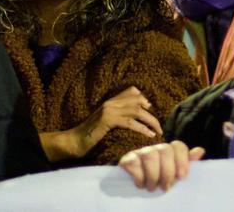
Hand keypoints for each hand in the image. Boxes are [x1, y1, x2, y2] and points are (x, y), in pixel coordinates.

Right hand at [42, 86, 161, 160]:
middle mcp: (110, 103)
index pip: (132, 91)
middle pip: (138, 100)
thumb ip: (117, 118)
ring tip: (158, 131)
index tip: (151, 113)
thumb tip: (135, 123)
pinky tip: (149, 135)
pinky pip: (129, 122)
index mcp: (110, 101)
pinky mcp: (107, 120)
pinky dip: (142, 128)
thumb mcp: (105, 124)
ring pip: (136, 110)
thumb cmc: (90, 136)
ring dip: (150, 121)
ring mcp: (108, 110)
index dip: (144, 100)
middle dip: (152, 114)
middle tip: (159, 127)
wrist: (74, 142)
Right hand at [119, 140, 205, 191]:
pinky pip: (134, 162)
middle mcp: (155, 150)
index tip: (182, 177)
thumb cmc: (158, 184)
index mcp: (169, 153)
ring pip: (149, 155)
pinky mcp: (127, 159)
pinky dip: (139, 176)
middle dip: (167, 172)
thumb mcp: (174, 177)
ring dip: (152, 175)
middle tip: (165, 187)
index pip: (178, 146)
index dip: (182, 160)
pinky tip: (140, 185)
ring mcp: (140, 153)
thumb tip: (200, 151)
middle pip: (164, 149)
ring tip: (152, 188)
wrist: (135, 192)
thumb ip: (186, 164)